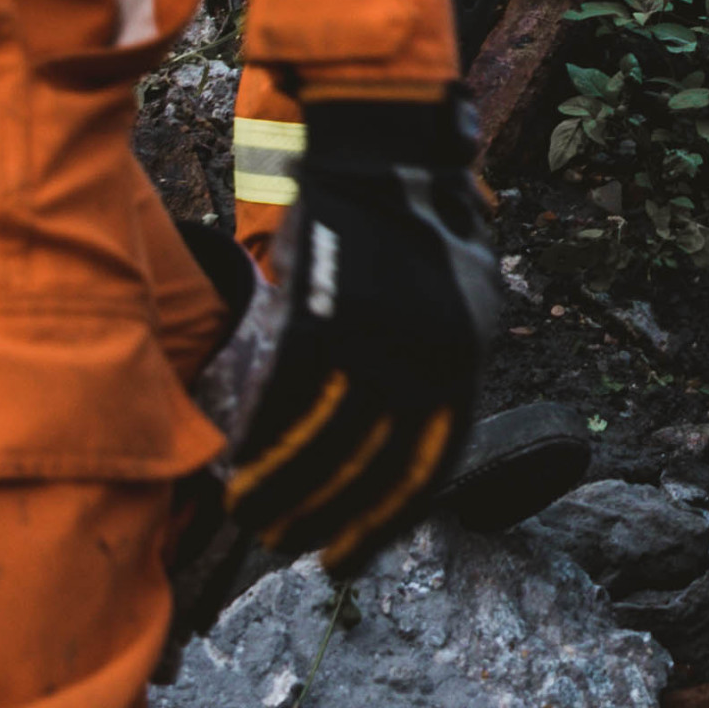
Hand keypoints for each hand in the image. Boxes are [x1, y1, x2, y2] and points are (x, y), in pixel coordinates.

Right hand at [216, 103, 501, 565]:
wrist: (389, 147)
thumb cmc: (425, 222)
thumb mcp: (464, 297)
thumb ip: (442, 364)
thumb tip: (409, 430)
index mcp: (467, 360)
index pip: (428, 466)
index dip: (383, 522)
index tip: (347, 560)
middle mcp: (428, 356)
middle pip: (372, 464)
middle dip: (328, 518)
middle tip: (290, 548)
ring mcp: (375, 334)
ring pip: (325, 437)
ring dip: (286, 488)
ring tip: (256, 521)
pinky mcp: (323, 309)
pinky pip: (288, 392)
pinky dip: (263, 436)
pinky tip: (241, 464)